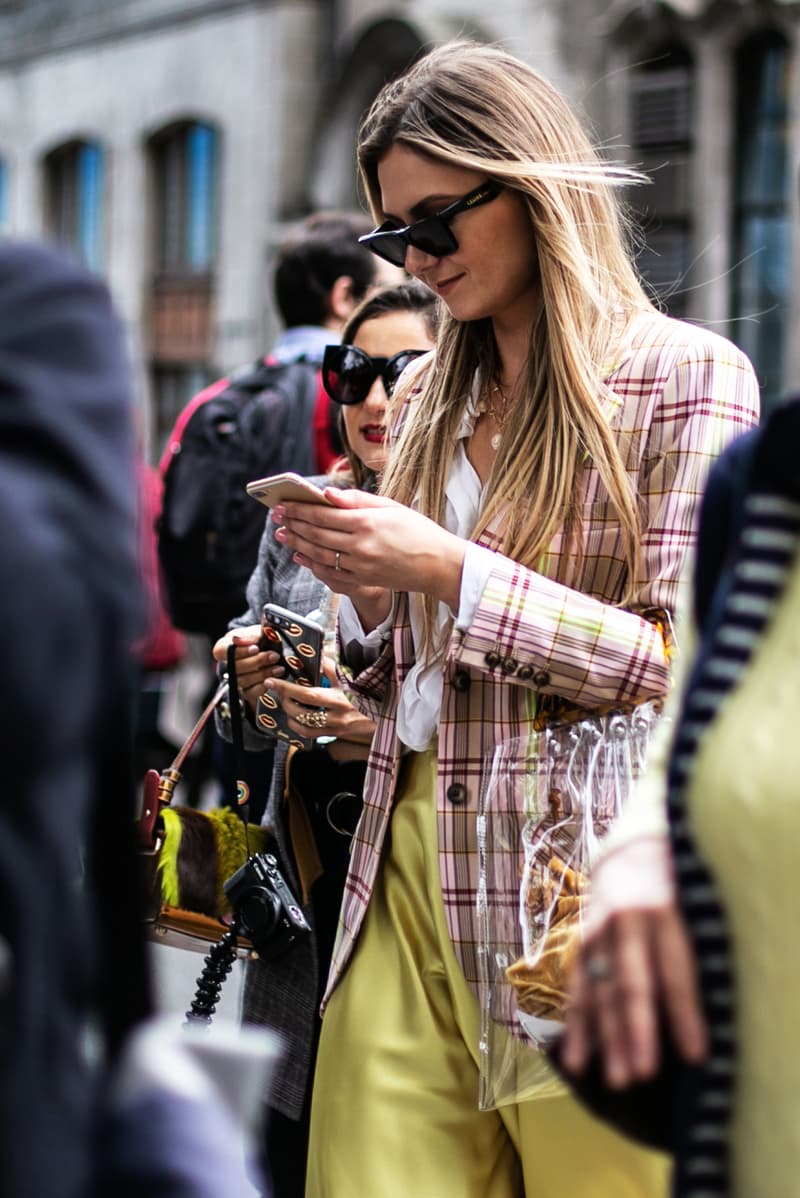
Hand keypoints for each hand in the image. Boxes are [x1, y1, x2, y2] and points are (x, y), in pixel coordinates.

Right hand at [211, 625, 284, 712]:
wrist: (273, 649)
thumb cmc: (261, 639)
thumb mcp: (258, 631)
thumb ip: (250, 635)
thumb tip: (237, 639)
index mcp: (225, 646)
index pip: (221, 651)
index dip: (238, 651)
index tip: (256, 647)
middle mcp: (228, 664)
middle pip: (235, 667)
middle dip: (257, 662)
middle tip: (273, 656)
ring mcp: (236, 679)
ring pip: (243, 681)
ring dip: (263, 674)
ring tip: (278, 667)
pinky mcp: (245, 691)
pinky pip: (250, 692)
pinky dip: (263, 686)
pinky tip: (274, 678)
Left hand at [263, 674, 375, 744]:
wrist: (384, 715)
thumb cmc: (368, 693)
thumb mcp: (350, 678)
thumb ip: (331, 667)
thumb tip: (315, 656)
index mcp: (340, 698)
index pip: (307, 694)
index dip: (287, 689)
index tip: (272, 682)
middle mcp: (337, 716)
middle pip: (301, 713)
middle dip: (285, 702)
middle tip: (280, 691)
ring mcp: (336, 729)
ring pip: (303, 728)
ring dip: (290, 717)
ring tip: (287, 705)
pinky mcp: (336, 736)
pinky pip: (311, 735)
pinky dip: (299, 727)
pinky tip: (296, 718)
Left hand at [272, 488, 465, 613]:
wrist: (438, 565)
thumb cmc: (417, 531)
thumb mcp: (390, 506)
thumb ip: (356, 500)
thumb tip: (327, 494)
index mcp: (367, 522)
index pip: (322, 514)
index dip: (298, 509)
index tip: (282, 504)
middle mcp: (360, 546)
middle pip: (316, 534)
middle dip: (293, 524)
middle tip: (277, 518)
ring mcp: (360, 566)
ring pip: (318, 554)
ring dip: (297, 543)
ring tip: (283, 535)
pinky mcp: (362, 581)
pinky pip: (329, 573)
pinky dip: (311, 564)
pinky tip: (301, 556)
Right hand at [561, 905, 707, 1087]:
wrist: (629, 854)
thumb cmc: (674, 891)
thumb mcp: (689, 910)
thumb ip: (690, 954)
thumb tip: (706, 1018)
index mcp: (662, 911)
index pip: (674, 971)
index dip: (683, 1014)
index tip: (694, 1055)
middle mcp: (626, 921)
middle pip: (631, 984)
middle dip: (636, 1031)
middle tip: (642, 1075)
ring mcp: (597, 931)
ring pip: (600, 991)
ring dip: (606, 1039)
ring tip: (614, 1080)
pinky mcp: (580, 942)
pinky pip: (576, 988)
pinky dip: (576, 1026)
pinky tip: (576, 1060)